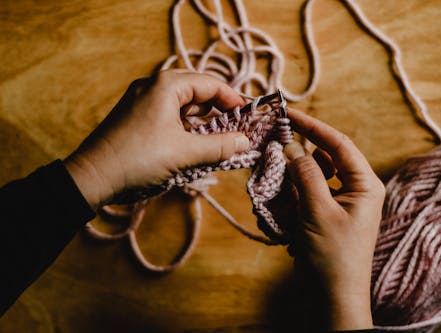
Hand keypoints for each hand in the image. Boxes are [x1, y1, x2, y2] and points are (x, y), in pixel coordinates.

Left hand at [64, 71, 248, 209]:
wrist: (92, 176)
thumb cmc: (139, 159)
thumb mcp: (185, 153)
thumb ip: (220, 146)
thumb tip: (245, 141)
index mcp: (166, 85)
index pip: (211, 84)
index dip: (233, 99)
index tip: (248, 117)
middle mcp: (153, 86)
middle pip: (197, 91)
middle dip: (218, 111)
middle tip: (235, 130)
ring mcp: (142, 100)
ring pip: (183, 105)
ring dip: (201, 122)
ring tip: (215, 142)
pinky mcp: (136, 116)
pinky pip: (169, 115)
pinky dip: (185, 128)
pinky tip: (191, 146)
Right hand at [284, 110, 384, 330]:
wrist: (333, 298)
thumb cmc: (333, 257)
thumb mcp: (318, 210)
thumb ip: (305, 173)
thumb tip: (292, 145)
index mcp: (365, 184)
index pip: (338, 143)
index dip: (312, 126)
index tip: (288, 114)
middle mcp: (356, 189)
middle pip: (325, 157)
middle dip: (300, 151)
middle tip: (274, 142)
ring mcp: (341, 203)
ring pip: (314, 174)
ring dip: (294, 174)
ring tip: (275, 176)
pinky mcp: (327, 215)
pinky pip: (309, 193)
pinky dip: (294, 192)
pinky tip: (281, 199)